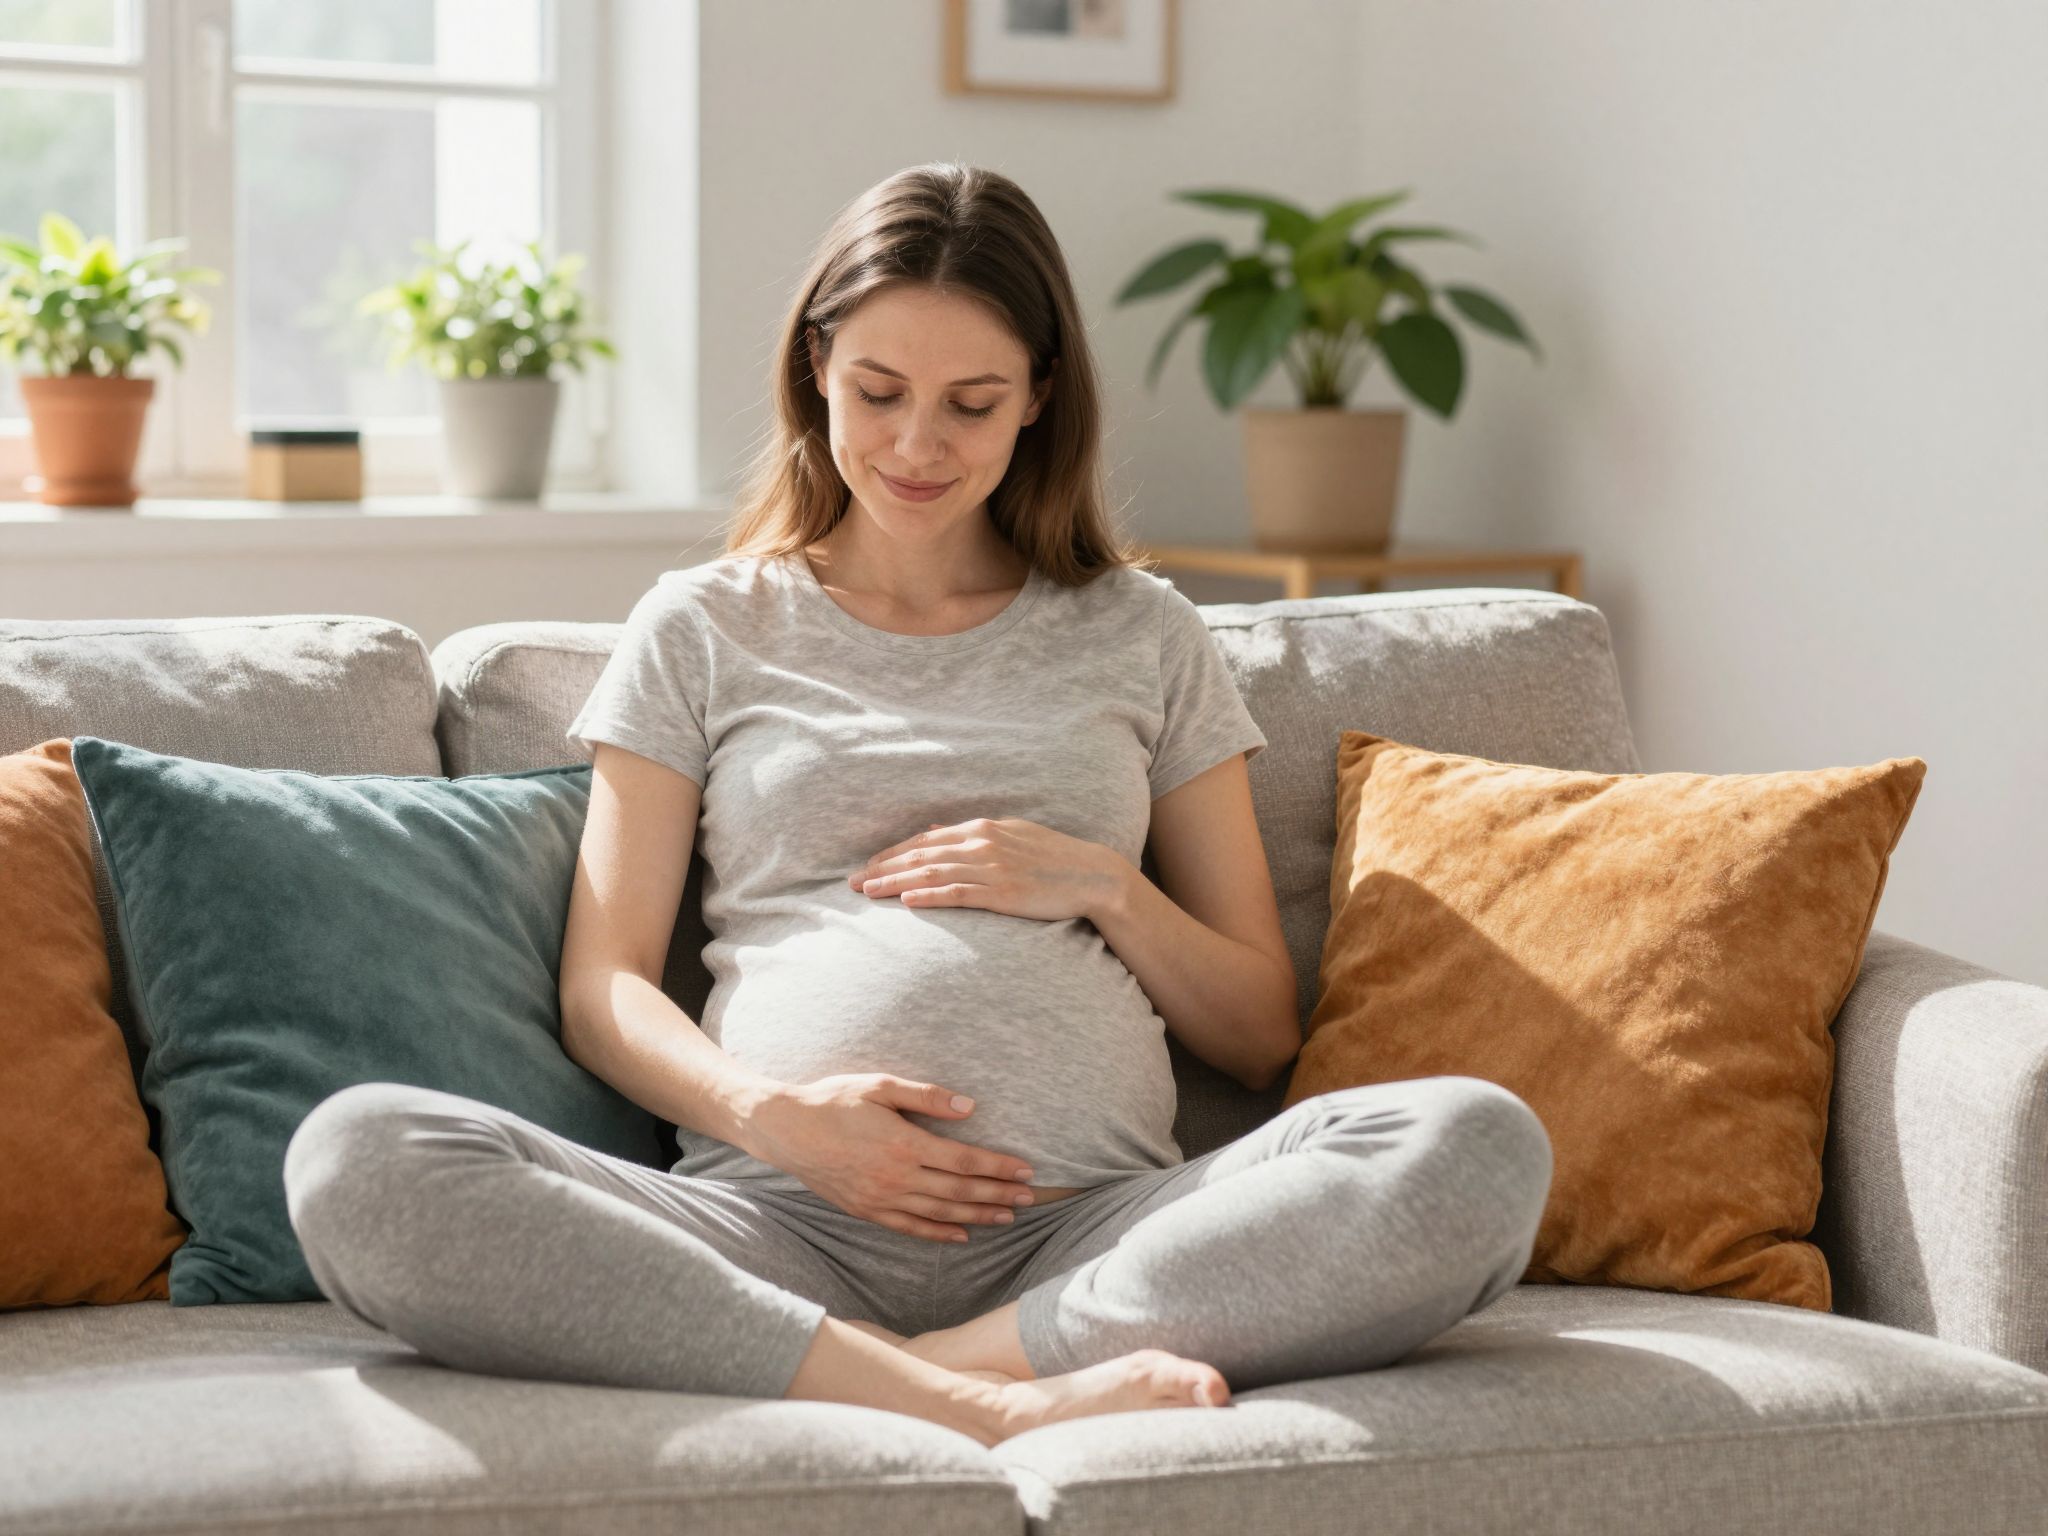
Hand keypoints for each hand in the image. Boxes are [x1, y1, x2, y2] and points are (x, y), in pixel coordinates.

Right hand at [748, 1073, 1039, 1242]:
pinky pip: (911, 1228)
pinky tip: (961, 1235)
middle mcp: (897, 1177)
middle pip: (960, 1190)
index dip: (998, 1166)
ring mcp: (882, 1199)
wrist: (786, 1131)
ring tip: (1007, 1216)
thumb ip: (926, 1096)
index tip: (1025, 1170)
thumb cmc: (834, 1101)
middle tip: (1030, 1198)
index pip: (964, 1160)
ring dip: (977, 1215)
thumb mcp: (880, 1086)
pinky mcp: (868, 1211)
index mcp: (904, 1144)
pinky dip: (939, 1233)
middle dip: (998, 1194)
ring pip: (941, 1212)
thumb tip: (969, 1107)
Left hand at [849, 817, 1126, 922]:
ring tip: (868, 893)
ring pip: (932, 874)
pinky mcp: (1003, 892)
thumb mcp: (1012, 835)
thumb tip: (938, 831)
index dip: (893, 852)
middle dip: (883, 868)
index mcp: (983, 828)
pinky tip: (908, 901)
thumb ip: (975, 836)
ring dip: (896, 883)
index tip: (868, 864)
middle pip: (921, 855)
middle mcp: (982, 843)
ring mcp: (992, 867)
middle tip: (852, 882)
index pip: (926, 839)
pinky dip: (930, 896)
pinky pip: (959, 893)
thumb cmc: (1052, 858)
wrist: (1091, 875)